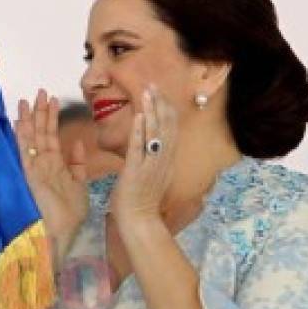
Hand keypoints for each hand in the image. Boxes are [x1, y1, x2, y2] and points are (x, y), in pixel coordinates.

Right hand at [15, 90, 88, 263]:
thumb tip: (78, 144)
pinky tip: (20, 120)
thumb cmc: (71, 213)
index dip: (51, 118)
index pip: (51, 137)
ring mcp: (34, 169)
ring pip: (31, 138)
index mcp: (55, 166)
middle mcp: (42, 164)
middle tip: (40, 91)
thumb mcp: (81, 184)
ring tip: (29, 99)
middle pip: (40, 133)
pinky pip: (24, 151)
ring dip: (29, 118)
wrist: (63, 232)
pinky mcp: (29, 174)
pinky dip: (21, 135)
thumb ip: (78, 164)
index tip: (52, 99)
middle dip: (40, 112)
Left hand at [112, 85, 177, 232]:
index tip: (160, 94)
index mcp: (166, 161)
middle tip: (153, 85)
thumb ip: (153, 159)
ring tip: (147, 93)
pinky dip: (139, 132)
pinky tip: (138, 117)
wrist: (139, 223)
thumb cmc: (141, 202)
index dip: (166, 110)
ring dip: (151, 112)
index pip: (171, 130)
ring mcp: (151, 166)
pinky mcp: (137, 173)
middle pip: (167, 127)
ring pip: (155, 134)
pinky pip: (140, 149)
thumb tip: (150, 145)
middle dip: (160, 105)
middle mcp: (163, 161)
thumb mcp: (152, 176)